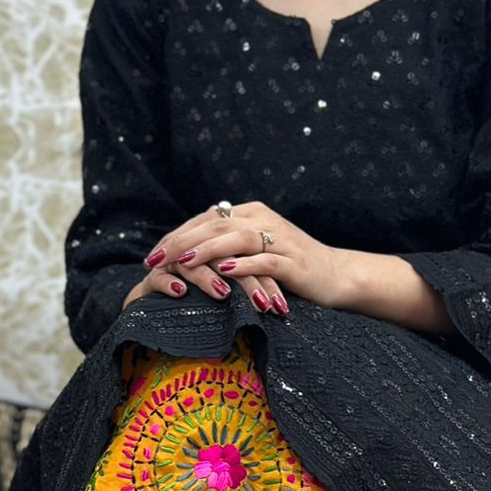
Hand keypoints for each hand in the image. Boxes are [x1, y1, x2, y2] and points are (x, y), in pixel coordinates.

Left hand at [126, 202, 351, 316]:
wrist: (337, 276)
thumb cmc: (291, 268)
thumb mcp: (255, 251)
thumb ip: (227, 246)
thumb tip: (189, 252)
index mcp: (251, 214)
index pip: (205, 220)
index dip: (177, 236)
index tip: (152, 254)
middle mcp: (264, 220)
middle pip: (215, 225)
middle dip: (182, 243)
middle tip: (154, 259)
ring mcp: (280, 239)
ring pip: (236, 238)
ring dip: (206, 250)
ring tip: (181, 263)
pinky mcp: (294, 262)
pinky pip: (265, 260)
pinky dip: (243, 265)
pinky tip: (223, 272)